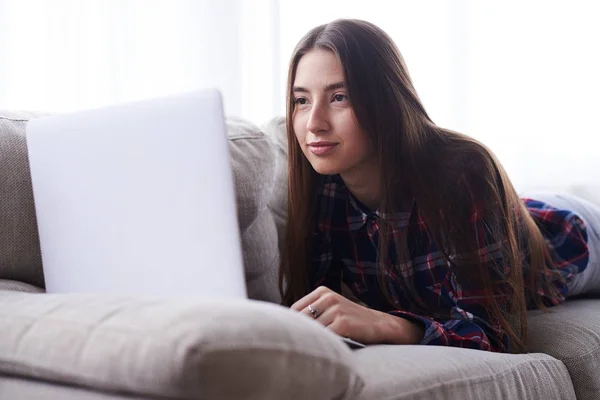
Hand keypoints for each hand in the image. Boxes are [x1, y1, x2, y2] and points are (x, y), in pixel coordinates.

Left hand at [291, 286, 423, 344]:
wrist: (381, 325)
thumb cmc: (352, 321)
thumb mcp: (332, 309)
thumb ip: (313, 314)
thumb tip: (287, 326)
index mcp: (322, 292)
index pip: (295, 310)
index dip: (293, 325)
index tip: (293, 336)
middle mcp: (328, 297)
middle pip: (300, 320)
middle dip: (300, 334)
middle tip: (299, 347)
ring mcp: (336, 309)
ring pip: (312, 330)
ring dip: (312, 341)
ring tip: (314, 350)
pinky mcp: (343, 323)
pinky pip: (325, 338)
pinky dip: (324, 346)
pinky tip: (327, 350)